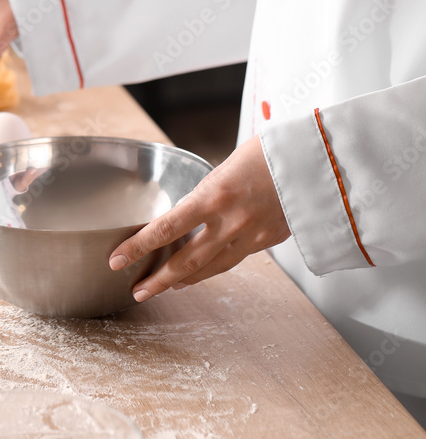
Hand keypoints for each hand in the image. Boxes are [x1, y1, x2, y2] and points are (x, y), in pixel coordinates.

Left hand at [109, 135, 289, 300]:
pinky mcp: (272, 240)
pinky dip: (215, 268)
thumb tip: (195, 205)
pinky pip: (236, 259)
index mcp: (215, 195)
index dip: (138, 247)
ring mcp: (253, 235)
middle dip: (158, 280)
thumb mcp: (231, 162)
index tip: (117, 259)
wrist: (321, 157)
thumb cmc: (273, 148)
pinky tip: (203, 272)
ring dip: (184, 281)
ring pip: (211, 268)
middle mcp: (231, 221)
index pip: (166, 229)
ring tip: (164, 287)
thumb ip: (210, 188)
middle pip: (186, 261)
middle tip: (137, 291)